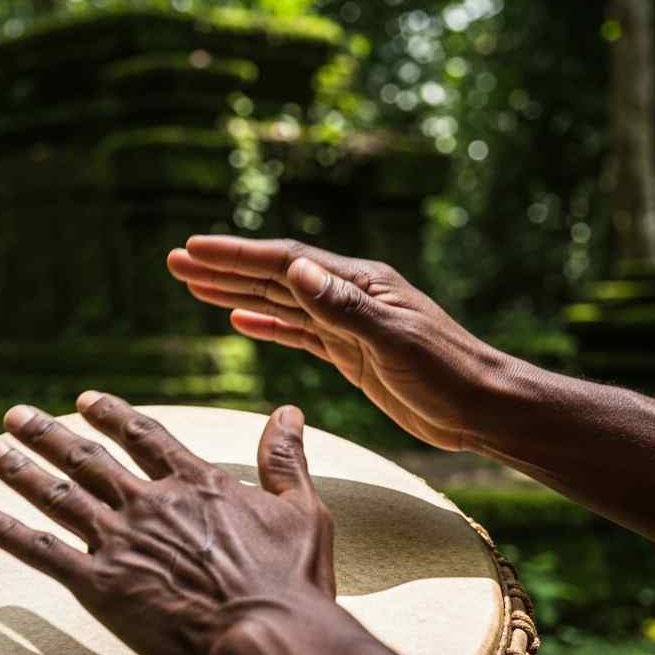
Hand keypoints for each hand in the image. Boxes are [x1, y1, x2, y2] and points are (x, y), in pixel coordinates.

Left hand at [0, 393, 335, 654]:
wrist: (268, 638)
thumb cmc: (292, 582)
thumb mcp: (303, 510)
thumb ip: (286, 459)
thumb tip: (290, 412)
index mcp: (196, 483)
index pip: (144, 435)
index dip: (112, 414)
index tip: (85, 398)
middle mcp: (150, 502)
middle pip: (88, 458)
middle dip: (48, 433)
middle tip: (15, 416)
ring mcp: (121, 541)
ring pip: (58, 496)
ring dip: (21, 471)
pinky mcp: (101, 586)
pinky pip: (44, 552)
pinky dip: (10, 532)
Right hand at [168, 236, 508, 451]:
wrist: (478, 406)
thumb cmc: (445, 371)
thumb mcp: (393, 339)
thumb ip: (343, 306)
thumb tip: (296, 269)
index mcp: (358, 284)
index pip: (285, 262)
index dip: (237, 255)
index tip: (194, 249)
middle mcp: (347, 296)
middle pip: (273, 276)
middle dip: (223, 268)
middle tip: (176, 262)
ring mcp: (346, 325)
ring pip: (279, 303)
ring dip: (235, 292)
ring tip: (194, 286)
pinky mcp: (347, 353)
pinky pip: (296, 332)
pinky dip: (265, 324)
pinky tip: (239, 319)